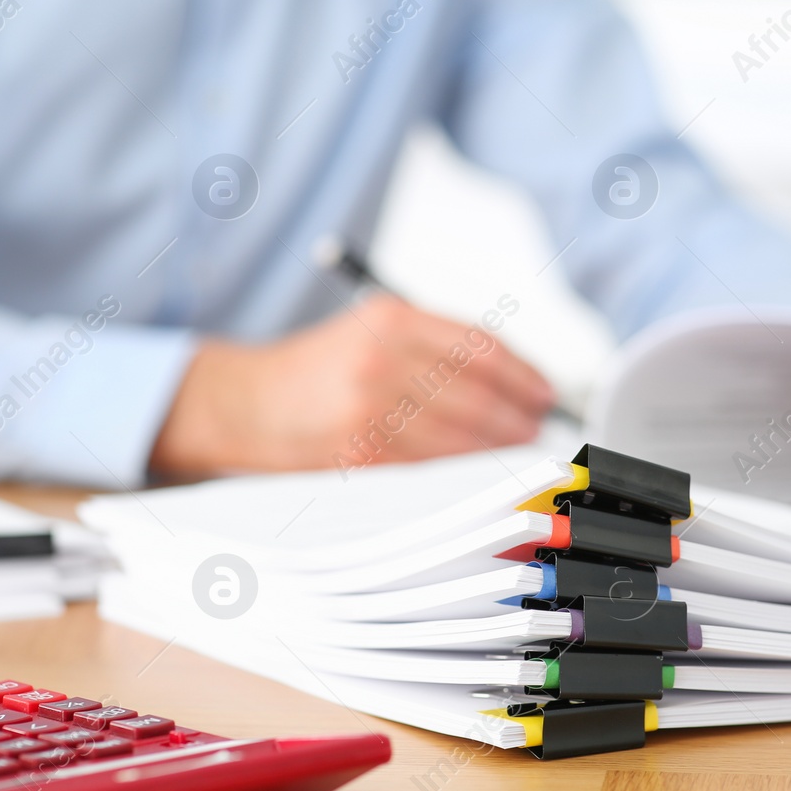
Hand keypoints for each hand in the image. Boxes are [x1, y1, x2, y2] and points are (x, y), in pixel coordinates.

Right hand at [150, 294, 554, 474]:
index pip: (481, 347)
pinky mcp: (360, 455)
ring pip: (458, 435)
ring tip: (515, 451)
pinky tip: (476, 471)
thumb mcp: (371, 331)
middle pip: (478, 393)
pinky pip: (429, 466)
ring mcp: (369, 410)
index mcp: (390, 319)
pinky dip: (461, 470)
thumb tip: (511, 382)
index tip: (544, 392)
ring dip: (497, 448)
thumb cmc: (315, 371)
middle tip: (536, 429)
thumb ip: (435, 347)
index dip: (524, 373)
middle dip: (517, 416)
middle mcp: (382, 360)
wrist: (245, 403)